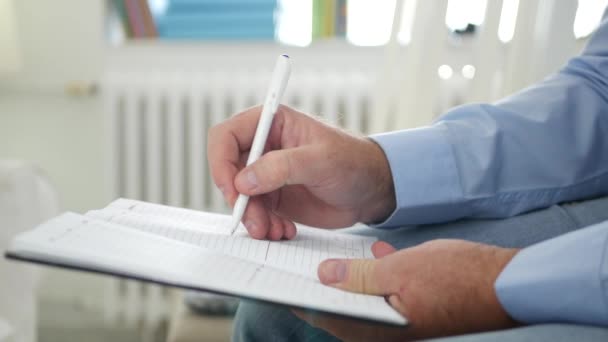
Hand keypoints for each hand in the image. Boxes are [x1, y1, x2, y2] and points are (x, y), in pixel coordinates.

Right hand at [207, 105, 395, 239]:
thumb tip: (243, 180)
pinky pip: (255, 213)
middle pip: (228, 170)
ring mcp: (267, 173)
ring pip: (240, 197)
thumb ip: (281, 167)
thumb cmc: (353, 162)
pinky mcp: (273, 197)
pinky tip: (283, 230)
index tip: (231, 188)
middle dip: (238, 199)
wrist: (372, 190)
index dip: (221, 161)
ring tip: (273, 230)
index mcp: (272, 123)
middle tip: (254, 220)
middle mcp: (264, 147)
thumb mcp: (320, 160)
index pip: (227, 135)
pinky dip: (264, 225)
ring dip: (252, 218)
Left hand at [296, 240, 518, 340]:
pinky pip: (382, 290)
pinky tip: (378, 252)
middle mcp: (384, 329)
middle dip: (319, 283)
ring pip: (360, 296)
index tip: (278, 276)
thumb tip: (324, 275)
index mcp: (377, 328)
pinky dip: (374, 272)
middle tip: (299, 258)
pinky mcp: (411, 305)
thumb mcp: (401, 271)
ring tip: (331, 253)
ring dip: (347, 275)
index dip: (298, 296)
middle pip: (338, 307)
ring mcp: (398, 318)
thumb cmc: (458, 280)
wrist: (504, 284)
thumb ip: (359, 275)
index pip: (323, 316)